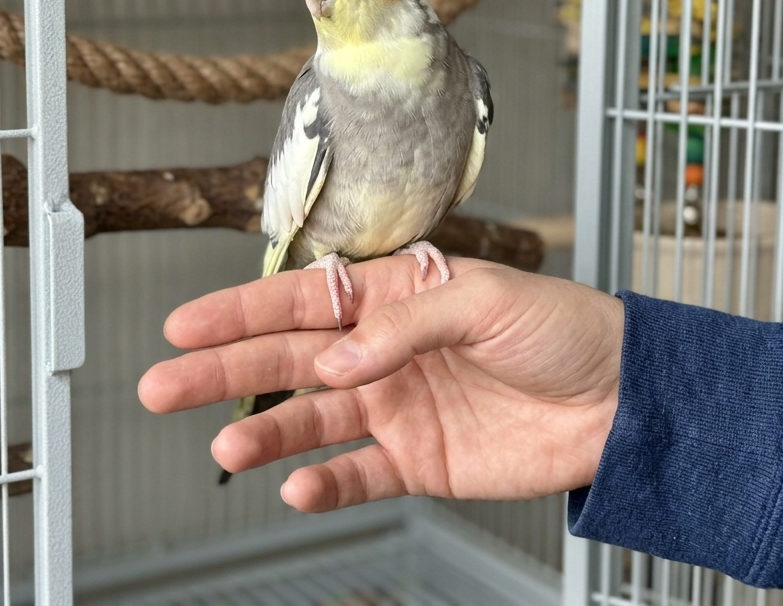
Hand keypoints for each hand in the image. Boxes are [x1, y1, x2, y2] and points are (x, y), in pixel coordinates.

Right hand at [138, 257, 623, 512]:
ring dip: (265, 435)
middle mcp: (382, 351)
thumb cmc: (562, 327)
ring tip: (225, 448)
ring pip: (311, 421)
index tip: (185, 325)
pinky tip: (296, 488)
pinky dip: (325, 485)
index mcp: (393, 295)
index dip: (241, 311)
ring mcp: (397, 407)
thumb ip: (405, 325)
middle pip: (288, 361)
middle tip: (163, 384)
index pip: (302, 300)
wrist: (620, 399)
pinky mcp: (418, 460)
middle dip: (224, 371)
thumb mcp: (487, 297)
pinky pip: (359, 475)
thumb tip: (337, 360)